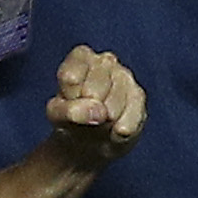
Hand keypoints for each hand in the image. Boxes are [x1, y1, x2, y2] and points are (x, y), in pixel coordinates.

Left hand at [40, 46, 146, 165]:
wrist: (92, 141)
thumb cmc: (70, 119)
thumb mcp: (58, 115)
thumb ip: (70, 111)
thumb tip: (98, 111)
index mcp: (80, 57)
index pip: (71, 77)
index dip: (70, 99)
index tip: (70, 103)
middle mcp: (105, 61)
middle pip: (93, 91)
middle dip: (88, 111)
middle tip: (87, 116)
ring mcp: (125, 76)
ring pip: (113, 105)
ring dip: (104, 123)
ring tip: (101, 123)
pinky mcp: (138, 96)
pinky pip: (131, 116)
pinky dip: (121, 130)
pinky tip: (115, 132)